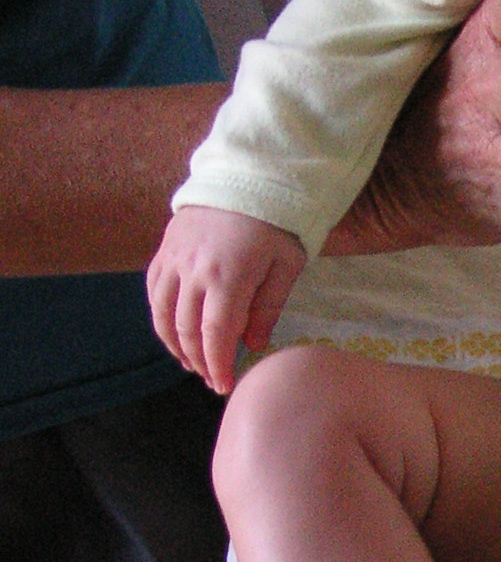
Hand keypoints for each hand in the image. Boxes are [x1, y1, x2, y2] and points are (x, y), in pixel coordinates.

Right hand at [148, 205, 305, 393]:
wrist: (247, 176)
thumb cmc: (276, 222)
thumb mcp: (286, 265)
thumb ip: (267, 308)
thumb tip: (251, 344)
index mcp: (228, 277)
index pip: (215, 335)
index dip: (217, 365)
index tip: (223, 386)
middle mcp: (193, 271)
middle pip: (186, 330)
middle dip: (198, 361)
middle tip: (212, 378)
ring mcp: (174, 259)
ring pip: (163, 314)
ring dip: (174, 344)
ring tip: (191, 362)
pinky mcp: (164, 249)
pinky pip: (154, 291)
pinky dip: (160, 316)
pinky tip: (174, 330)